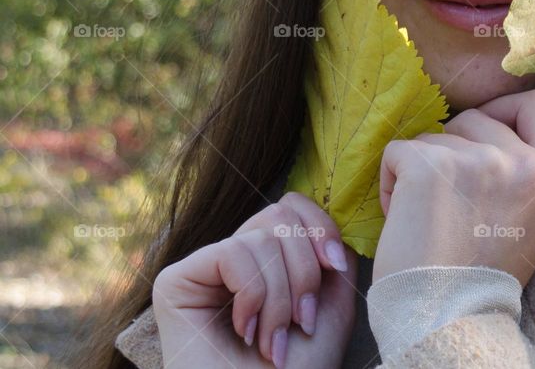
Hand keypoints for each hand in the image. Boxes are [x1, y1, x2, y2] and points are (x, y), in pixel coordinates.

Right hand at [152, 192, 358, 368]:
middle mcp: (234, 259)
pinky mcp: (175, 281)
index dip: (320, 227)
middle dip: (304, 270)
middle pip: (280, 214)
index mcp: (269, 261)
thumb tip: (325, 220)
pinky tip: (245, 332)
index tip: (335, 268)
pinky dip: (252, 295)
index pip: (293, 206)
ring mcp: (202, 269)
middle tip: (303, 322)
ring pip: (260, 238)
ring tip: (273, 342)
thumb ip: (331, 254)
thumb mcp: (332, 302)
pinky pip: (231, 254)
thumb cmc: (300, 368)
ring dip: (280, 297)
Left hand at [373, 89, 534, 286]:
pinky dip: (392, 180)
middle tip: (450, 200)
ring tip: (428, 216)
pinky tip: (403, 217)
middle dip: (455, 148)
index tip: (485, 136)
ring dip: (423, 168)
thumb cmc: (479, 274)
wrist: (446, 319)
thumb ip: (523, 170)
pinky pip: (398, 150)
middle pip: (478, 118)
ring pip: (435, 135)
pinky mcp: (432, 165)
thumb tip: (483, 125)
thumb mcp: (531, 217)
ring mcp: (481, 161)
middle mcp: (528, 164)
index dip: (507, 111)